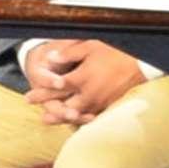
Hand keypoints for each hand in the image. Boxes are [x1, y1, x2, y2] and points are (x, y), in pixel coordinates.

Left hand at [24, 40, 144, 125]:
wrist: (140, 64)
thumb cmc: (114, 51)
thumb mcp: (90, 46)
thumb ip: (69, 53)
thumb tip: (49, 59)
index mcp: (83, 77)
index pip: (57, 87)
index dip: (41, 92)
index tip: (28, 96)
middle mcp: (89, 92)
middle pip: (63, 104)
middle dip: (47, 107)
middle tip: (35, 112)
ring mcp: (98, 102)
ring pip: (75, 114)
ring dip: (59, 117)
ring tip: (46, 119)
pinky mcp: (107, 106)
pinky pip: (90, 116)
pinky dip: (78, 119)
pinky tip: (71, 120)